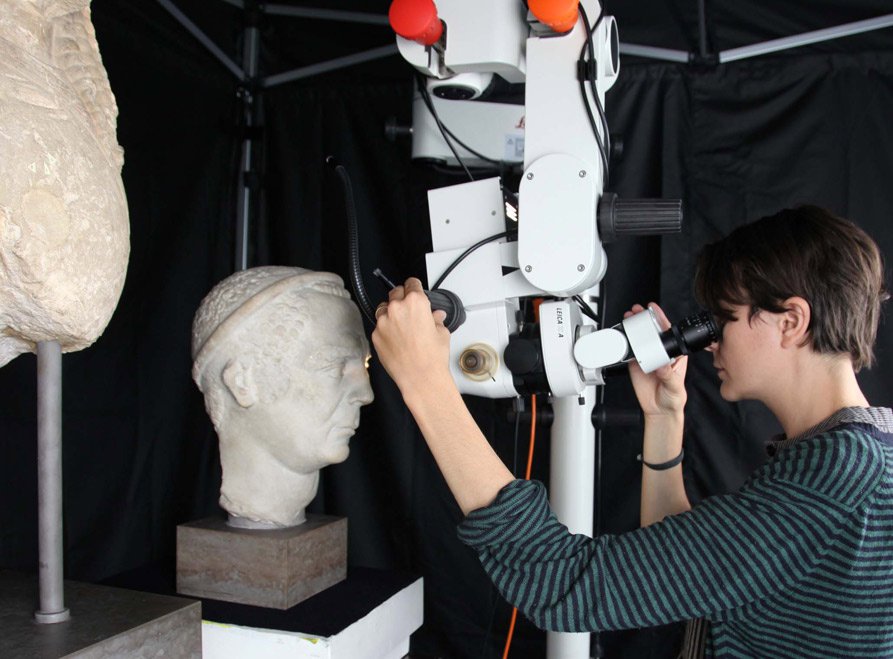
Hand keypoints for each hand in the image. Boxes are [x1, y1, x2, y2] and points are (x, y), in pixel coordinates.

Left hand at [371, 278, 450, 393]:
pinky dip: (386, 329)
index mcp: (415, 302)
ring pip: (384, 308)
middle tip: (409, 310)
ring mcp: (383, 322)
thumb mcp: (442, 333)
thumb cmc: (432, 358)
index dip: (414, 287)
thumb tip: (436, 316)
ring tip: (401, 326)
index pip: (412, 283)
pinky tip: (395, 339)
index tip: (414, 290)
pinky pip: (379, 326)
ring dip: (391, 312)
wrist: (420, 378)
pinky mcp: (375, 335)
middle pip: (395, 292)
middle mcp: (397, 308)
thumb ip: (436, 319)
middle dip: (402, 298)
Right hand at [625, 303, 687, 417]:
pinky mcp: (635, 363)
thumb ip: (668, 375)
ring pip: (640, 338)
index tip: (654, 310)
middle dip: (644, 318)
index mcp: (674, 354)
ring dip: (633, 327)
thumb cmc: (672, 398)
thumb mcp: (674, 386)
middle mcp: (660, 353)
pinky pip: (628, 350)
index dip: (661, 319)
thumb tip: (661, 364)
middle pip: (652, 331)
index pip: (668, 333)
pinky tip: (622, 335)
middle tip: (637, 311)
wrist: (658, 410)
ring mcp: (647, 357)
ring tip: (628, 318)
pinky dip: (624, 342)